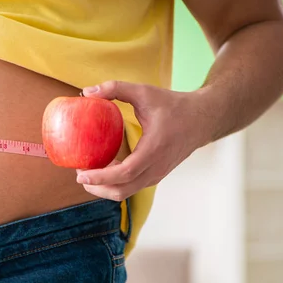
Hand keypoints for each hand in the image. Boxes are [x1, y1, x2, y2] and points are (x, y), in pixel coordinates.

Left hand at [75, 81, 211, 200]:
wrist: (203, 119)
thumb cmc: (173, 105)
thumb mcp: (145, 92)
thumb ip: (116, 88)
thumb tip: (86, 92)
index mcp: (154, 149)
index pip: (125, 173)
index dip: (101, 177)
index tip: (81, 174)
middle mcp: (156, 168)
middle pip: (122, 191)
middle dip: (96, 187)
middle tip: (78, 174)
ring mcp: (157, 175)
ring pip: (125, 193)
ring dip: (104, 188)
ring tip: (88, 173)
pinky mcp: (156, 176)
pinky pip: (131, 187)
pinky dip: (114, 184)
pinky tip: (103, 169)